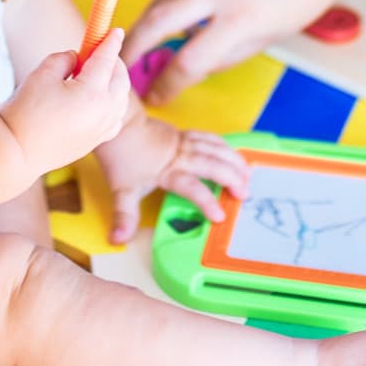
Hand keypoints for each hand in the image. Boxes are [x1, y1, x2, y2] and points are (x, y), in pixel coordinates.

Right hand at [0, 31, 132, 174]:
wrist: (17, 151)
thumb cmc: (26, 111)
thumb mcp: (42, 74)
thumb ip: (64, 59)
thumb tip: (76, 58)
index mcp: (92, 92)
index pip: (107, 59)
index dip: (110, 42)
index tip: (115, 31)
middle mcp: (104, 111)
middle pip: (120, 79)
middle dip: (114, 62)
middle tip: (100, 51)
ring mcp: (102, 129)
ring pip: (121, 99)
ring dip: (115, 82)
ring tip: (98, 74)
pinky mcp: (96, 141)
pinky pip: (115, 118)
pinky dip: (114, 104)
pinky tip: (101, 100)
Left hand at [94, 117, 249, 244]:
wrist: (119, 126)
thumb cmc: (122, 158)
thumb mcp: (121, 190)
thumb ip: (124, 216)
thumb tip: (117, 239)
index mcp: (168, 171)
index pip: (191, 187)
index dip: (206, 201)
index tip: (220, 216)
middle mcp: (181, 156)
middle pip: (212, 165)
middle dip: (231, 179)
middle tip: (245, 195)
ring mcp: (185, 143)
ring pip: (216, 149)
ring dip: (234, 161)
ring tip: (248, 174)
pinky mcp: (185, 134)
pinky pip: (210, 138)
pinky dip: (224, 146)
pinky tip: (233, 154)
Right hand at [130, 0, 350, 105]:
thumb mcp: (269, 35)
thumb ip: (228, 54)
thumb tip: (196, 69)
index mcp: (240, 18)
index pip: (191, 59)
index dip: (169, 84)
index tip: (157, 97)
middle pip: (158, 20)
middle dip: (132, 48)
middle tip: (118, 71)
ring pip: (160, 0)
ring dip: (140, 27)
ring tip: (128, 52)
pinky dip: (159, 11)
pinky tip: (158, 28)